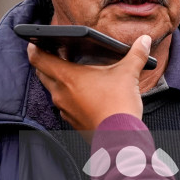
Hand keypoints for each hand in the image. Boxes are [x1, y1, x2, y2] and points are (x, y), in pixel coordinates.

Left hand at [28, 34, 150, 133]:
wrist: (120, 138)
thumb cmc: (118, 105)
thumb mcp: (128, 74)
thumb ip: (136, 54)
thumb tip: (144, 40)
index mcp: (67, 77)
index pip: (38, 59)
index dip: (34, 47)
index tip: (35, 41)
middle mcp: (60, 93)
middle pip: (42, 73)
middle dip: (45, 62)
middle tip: (55, 54)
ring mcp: (65, 109)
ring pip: (52, 90)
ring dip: (57, 80)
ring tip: (72, 73)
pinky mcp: (72, 121)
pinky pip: (64, 105)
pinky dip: (68, 96)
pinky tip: (83, 94)